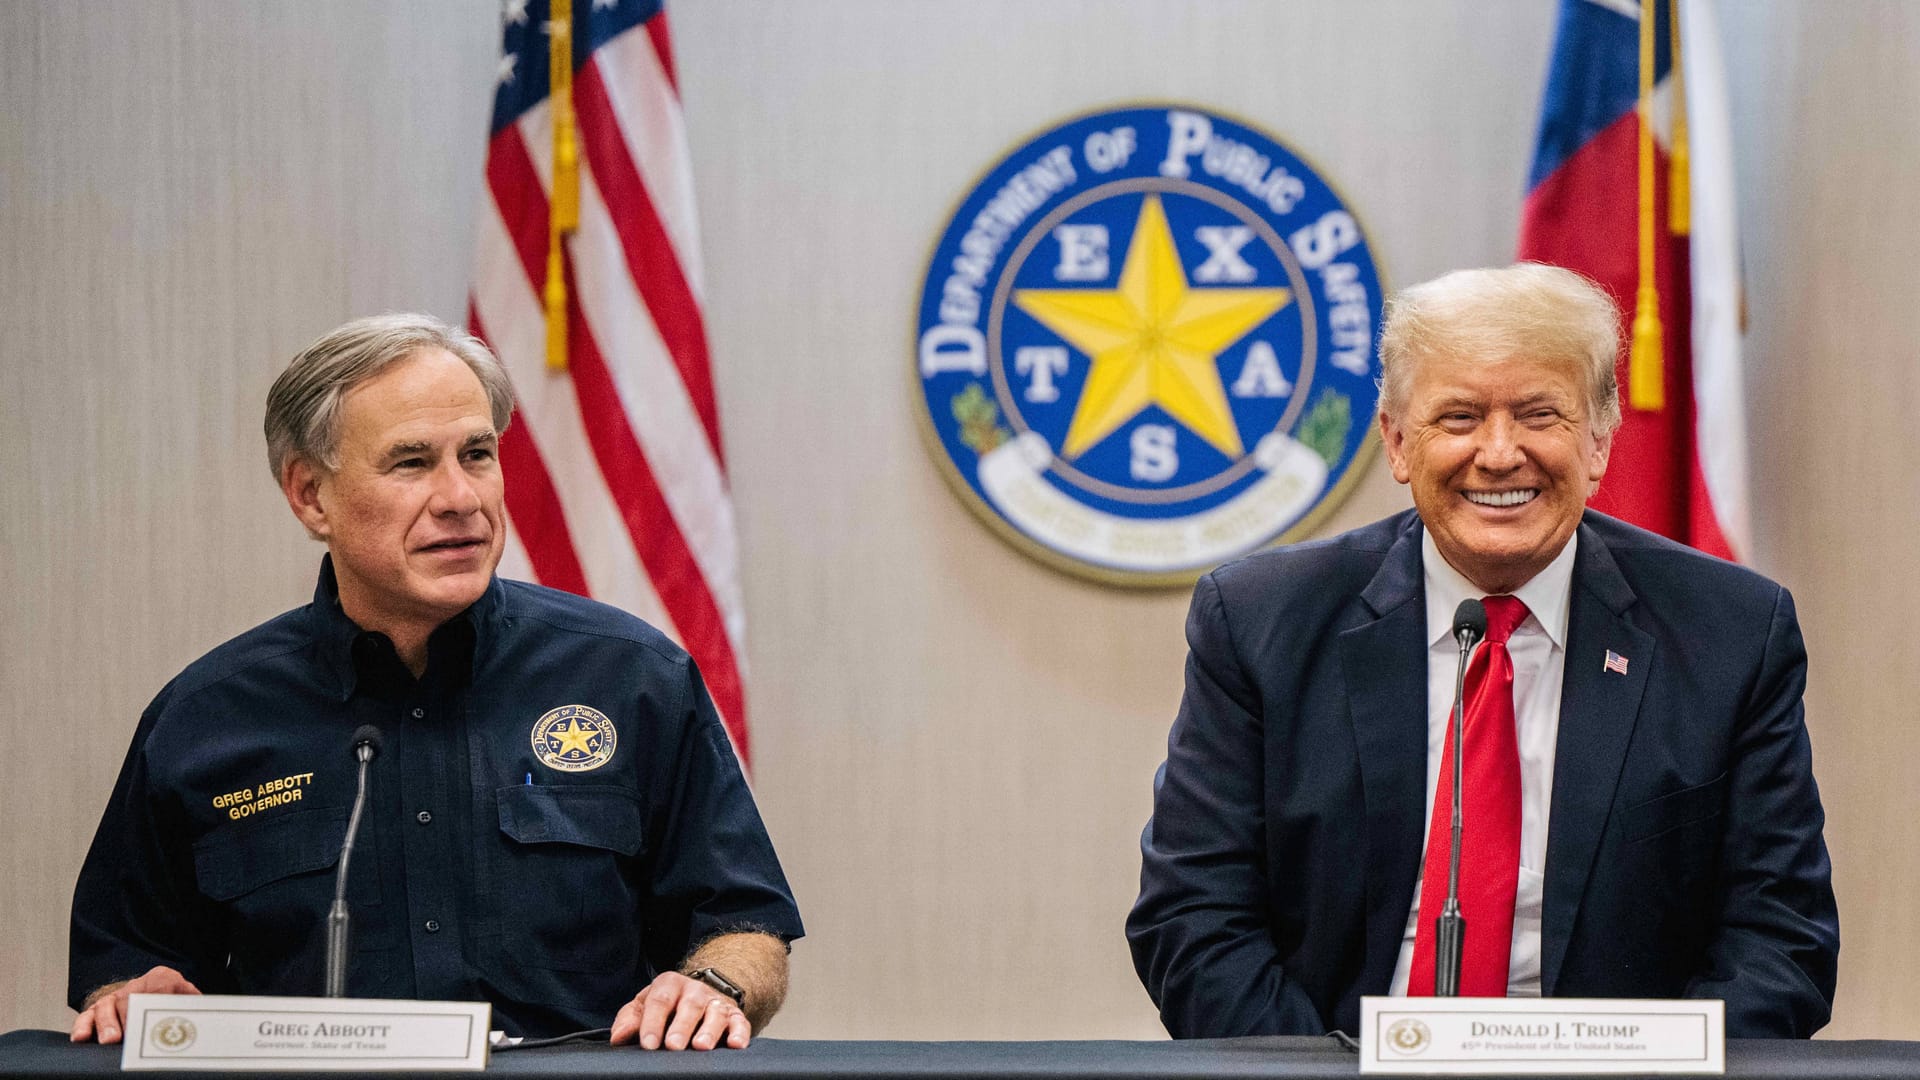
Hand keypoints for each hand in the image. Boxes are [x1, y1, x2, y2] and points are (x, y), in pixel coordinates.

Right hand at [70, 966, 200, 1044]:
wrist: (156, 994)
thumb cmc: (174, 1002)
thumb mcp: (188, 999)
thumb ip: (194, 1004)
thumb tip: (204, 1018)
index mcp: (163, 978)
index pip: (163, 984)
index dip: (162, 996)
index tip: (162, 1012)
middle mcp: (135, 987)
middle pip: (130, 998)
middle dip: (130, 1016)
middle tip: (131, 1033)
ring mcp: (114, 999)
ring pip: (106, 1007)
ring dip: (108, 1024)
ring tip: (111, 1040)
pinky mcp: (96, 1011)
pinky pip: (86, 1017)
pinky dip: (83, 1026)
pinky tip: (81, 1038)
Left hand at [609, 971, 749, 1050]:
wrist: (698, 993)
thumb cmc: (667, 1005)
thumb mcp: (644, 1006)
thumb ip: (629, 1020)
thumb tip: (618, 1037)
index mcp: (669, 985)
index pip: (659, 1001)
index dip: (652, 1023)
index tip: (648, 1044)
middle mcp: (694, 991)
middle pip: (689, 1006)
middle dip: (682, 1027)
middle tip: (674, 1045)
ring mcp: (716, 1002)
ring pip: (715, 1013)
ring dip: (709, 1030)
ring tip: (701, 1046)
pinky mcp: (735, 1015)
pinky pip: (740, 1022)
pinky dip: (740, 1033)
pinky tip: (735, 1044)